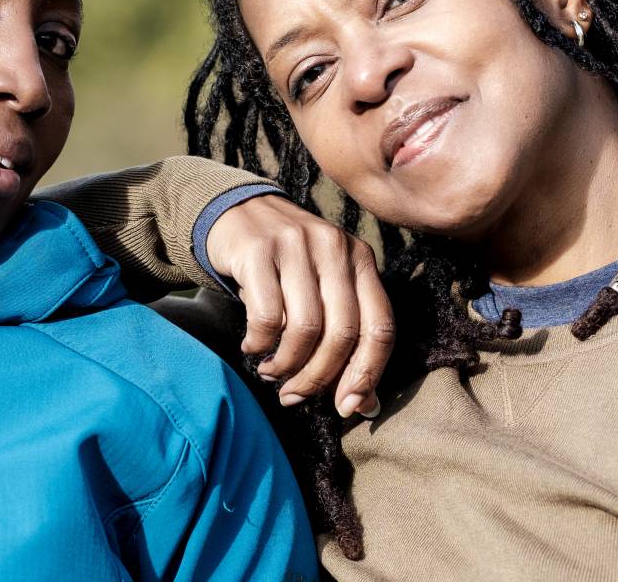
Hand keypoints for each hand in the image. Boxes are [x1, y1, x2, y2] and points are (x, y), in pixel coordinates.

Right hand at [205, 194, 392, 418]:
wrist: (237, 211)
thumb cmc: (287, 265)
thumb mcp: (323, 290)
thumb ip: (346, 340)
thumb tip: (364, 405)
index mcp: (362, 259)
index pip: (380, 327)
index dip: (367, 374)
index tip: (347, 406)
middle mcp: (335, 247)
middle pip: (342, 334)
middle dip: (318, 377)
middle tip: (294, 396)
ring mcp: (298, 245)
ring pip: (305, 329)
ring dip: (286, 365)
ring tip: (271, 372)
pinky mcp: (259, 250)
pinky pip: (267, 316)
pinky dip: (260, 344)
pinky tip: (252, 346)